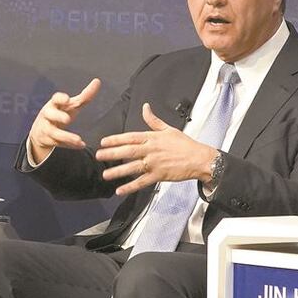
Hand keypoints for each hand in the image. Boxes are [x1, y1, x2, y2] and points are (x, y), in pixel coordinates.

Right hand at [28, 78, 101, 163]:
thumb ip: (85, 95)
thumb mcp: (71, 105)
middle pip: (50, 114)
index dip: (60, 99)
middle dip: (58, 116)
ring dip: (66, 136)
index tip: (67, 99)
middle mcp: (48, 115)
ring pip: (54, 133)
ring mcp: (47, 128)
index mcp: (54, 104)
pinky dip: (69, 145)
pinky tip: (81, 145)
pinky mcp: (48, 140)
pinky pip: (59, 143)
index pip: (55, 99)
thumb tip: (98, 81)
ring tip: (78, 139)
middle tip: (67, 119)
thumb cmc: (59, 113)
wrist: (40, 131)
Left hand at [95, 103, 217, 195]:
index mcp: (152, 138)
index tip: (103, 142)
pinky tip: (120, 190)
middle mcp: (151, 150)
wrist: (200, 158)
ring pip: (132, 167)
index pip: (130, 137)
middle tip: (98, 156)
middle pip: (128, 151)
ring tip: (105, 175)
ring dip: (118, 171)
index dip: (115, 139)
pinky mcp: (159, 175)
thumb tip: (145, 107)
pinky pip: (142, 182)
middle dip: (112, 154)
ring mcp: (154, 163)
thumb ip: (153, 120)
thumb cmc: (185, 144)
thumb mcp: (168, 129)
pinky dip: (130, 187)